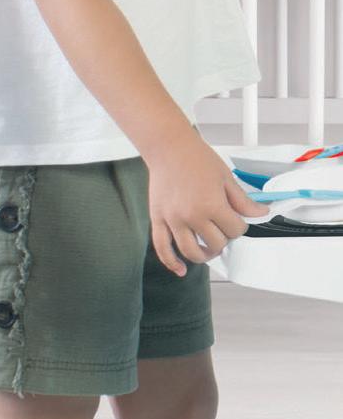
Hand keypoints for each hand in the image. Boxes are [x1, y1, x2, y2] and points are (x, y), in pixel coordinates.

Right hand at [144, 129, 270, 276]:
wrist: (169, 149)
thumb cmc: (197, 159)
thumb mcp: (226, 178)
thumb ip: (242, 201)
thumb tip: (259, 214)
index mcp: (212, 205)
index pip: (234, 230)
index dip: (240, 227)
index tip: (237, 221)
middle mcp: (192, 216)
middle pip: (215, 243)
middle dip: (224, 240)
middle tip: (223, 232)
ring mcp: (173, 220)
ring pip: (190, 251)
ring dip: (203, 256)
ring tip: (208, 251)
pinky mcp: (159, 221)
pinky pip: (163, 248)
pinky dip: (171, 262)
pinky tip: (180, 270)